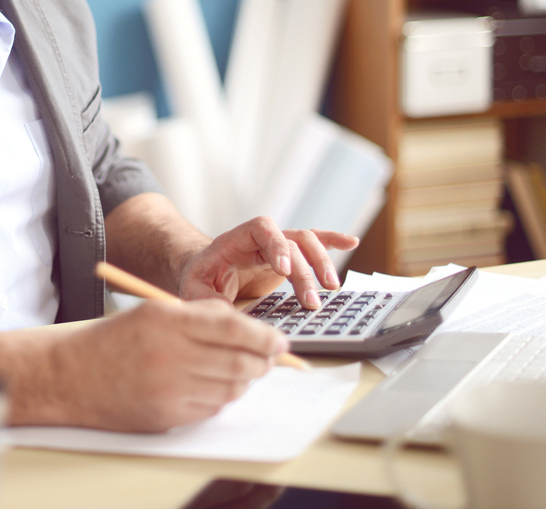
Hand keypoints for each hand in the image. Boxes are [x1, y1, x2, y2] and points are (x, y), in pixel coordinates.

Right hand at [44, 298, 287, 431]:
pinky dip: (222, 397)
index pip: (234, 328)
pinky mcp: (166, 416)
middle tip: (269, 358)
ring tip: (242, 371)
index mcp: (168, 320)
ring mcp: (168, 389)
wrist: (70, 376)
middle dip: (262, 361)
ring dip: (244, 380)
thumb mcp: (155, 312)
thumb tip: (251, 329)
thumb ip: (202, 316)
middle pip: (239, 361)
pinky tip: (215, 386)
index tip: (279, 341)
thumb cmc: (114, 340)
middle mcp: (170, 354)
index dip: (264, 337)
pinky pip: (212, 408)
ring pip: (230, 388)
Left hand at [178, 216, 358, 309]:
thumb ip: (207, 300)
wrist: (204, 272)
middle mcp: (261, 239)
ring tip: (331, 288)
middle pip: (291, 242)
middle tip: (311, 302)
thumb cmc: (199, 278)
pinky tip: (352, 242)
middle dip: (304, 271)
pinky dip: (332, 241)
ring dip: (322, 262)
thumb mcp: (194, 289)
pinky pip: (313, 244)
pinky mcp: (289, 259)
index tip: (282, 270)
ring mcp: (277, 248)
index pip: (261, 229)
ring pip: (307, 243)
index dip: (276, 245)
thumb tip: (226, 315)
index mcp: (236, 240)